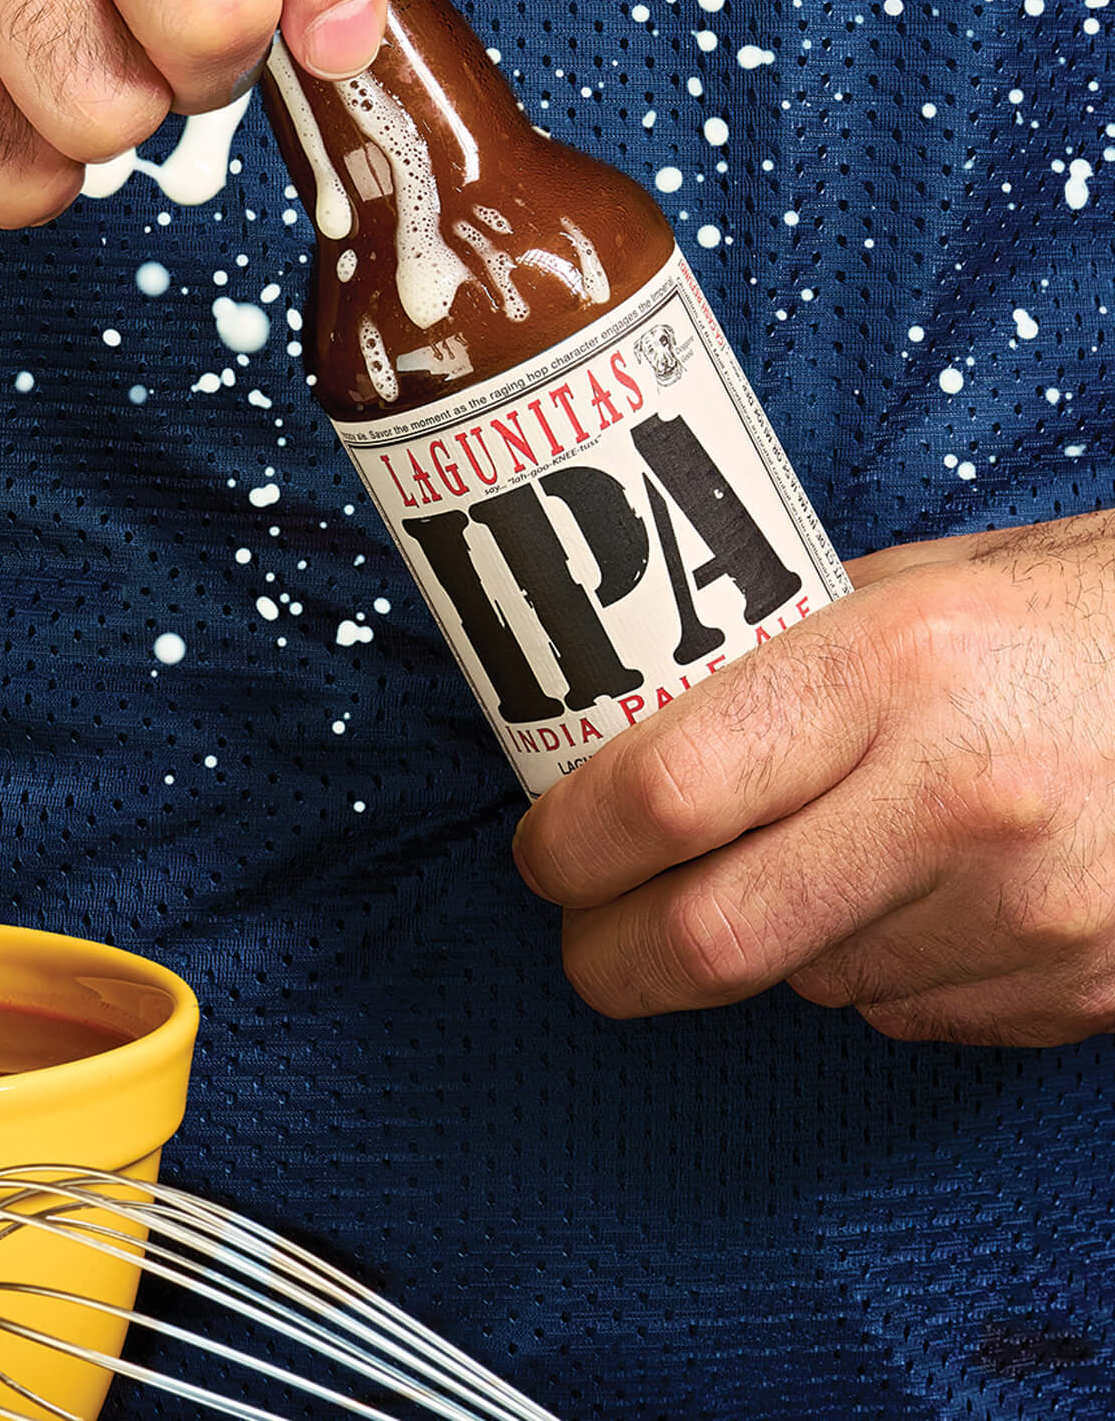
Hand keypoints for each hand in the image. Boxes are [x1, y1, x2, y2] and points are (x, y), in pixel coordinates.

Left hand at [512, 511, 1114, 1046]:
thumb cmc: (1069, 613)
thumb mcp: (910, 588)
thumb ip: (774, 663)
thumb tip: (633, 729)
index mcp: (894, 668)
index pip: (664, 795)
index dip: (568, 844)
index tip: (543, 853)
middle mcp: (957, 797)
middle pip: (708, 938)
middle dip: (612, 960)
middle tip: (588, 940)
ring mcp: (1025, 912)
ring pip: (804, 984)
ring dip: (763, 948)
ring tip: (801, 866)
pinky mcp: (1073, 990)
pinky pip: (902, 1016)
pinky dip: (867, 974)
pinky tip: (909, 897)